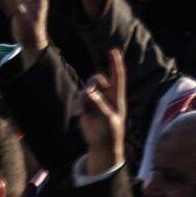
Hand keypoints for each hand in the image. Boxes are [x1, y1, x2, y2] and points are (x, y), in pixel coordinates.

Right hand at [74, 47, 128, 174]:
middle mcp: (107, 96)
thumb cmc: (110, 132)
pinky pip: (80, 97)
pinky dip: (78, 104)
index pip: (117, 77)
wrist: (102, 145)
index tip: (113, 50)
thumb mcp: (107, 119)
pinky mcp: (86, 105)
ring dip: (83, 96)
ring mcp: (96, 100)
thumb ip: (99, 104)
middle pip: (97, 79)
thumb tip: (89, 92)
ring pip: (87, 87)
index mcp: (117, 97)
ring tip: (82, 110)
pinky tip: (78, 114)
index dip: (115, 63)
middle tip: (88, 95)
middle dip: (92, 84)